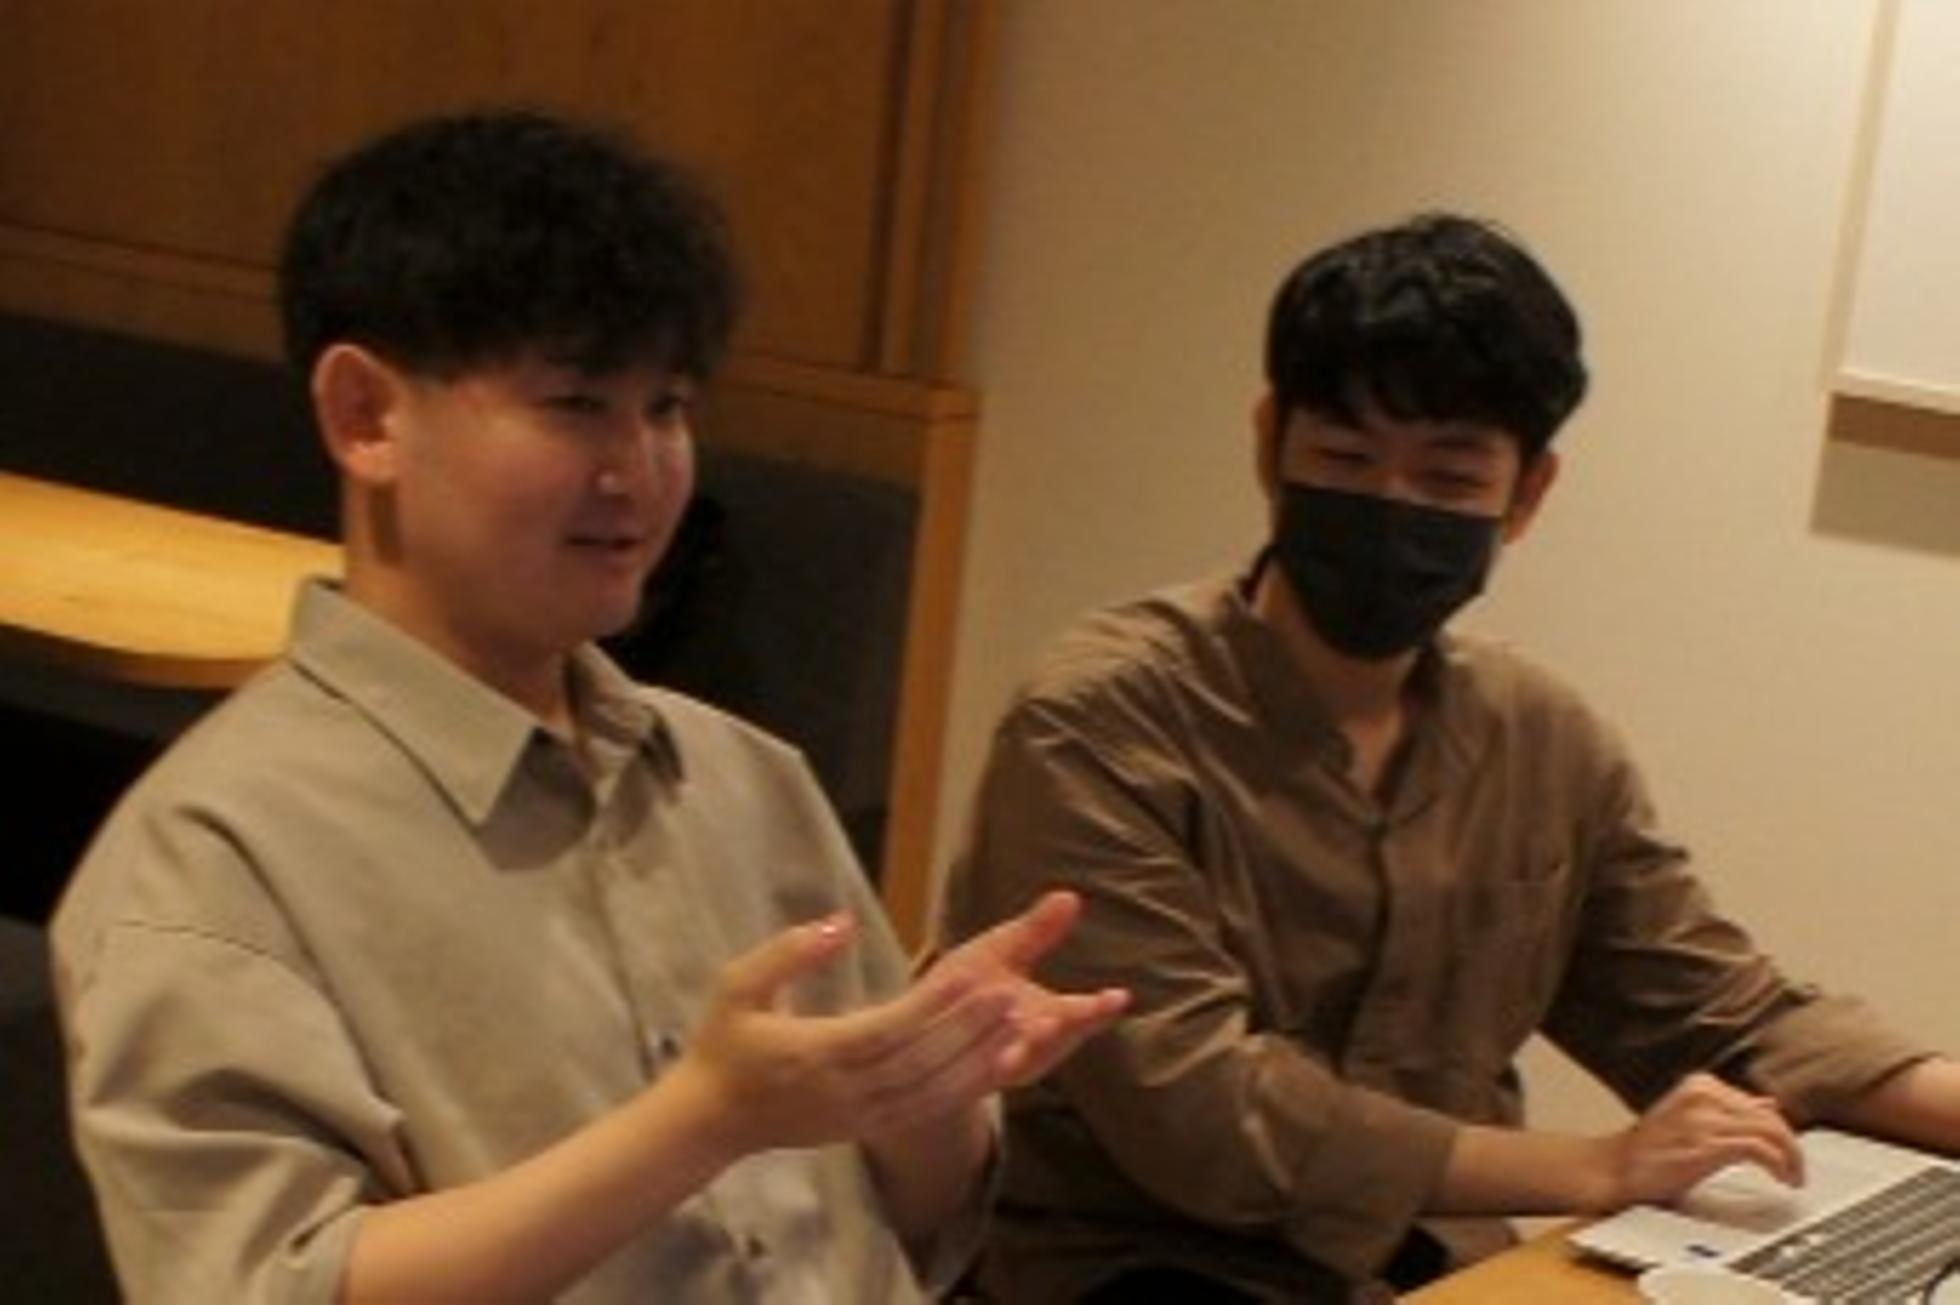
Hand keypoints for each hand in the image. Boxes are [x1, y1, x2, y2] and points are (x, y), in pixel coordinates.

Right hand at [669, 894, 1126, 1161]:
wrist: (709, 1120)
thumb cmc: (722, 1044)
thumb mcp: (736, 985)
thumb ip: (789, 952)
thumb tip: (842, 921)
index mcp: (815, 1054)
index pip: (887, 1031)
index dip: (936, 1009)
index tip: (977, 979)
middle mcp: (845, 1091)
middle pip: (920, 1063)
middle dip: (971, 1031)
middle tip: (1019, 997)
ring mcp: (859, 1116)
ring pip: (931, 1091)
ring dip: (979, 1060)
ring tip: (1023, 1026)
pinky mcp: (867, 1129)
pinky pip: (925, 1110)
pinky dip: (965, 1089)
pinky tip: (998, 1063)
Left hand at [918, 889, 1129, 1090]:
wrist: (923, 1030)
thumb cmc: (970, 987)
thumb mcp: (1004, 951)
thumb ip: (1037, 931)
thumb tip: (1069, 895)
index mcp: (1051, 1016)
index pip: (1084, 1014)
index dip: (1101, 1008)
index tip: (1118, 997)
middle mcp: (1034, 1048)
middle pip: (1058, 1042)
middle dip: (1066, 1030)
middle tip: (1071, 1015)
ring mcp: (1003, 1067)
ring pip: (1021, 1060)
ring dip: (1027, 1046)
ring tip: (1032, 1022)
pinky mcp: (968, 1080)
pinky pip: (979, 1073)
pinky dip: (984, 1060)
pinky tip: (990, 1050)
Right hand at [1605, 1072, 1804, 1207]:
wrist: (1615, 1169)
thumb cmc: (1651, 1150)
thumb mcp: (1691, 1118)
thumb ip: (1729, 1111)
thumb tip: (1769, 1106)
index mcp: (1701, 1084)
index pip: (1760, 1106)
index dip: (1781, 1133)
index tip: (1788, 1155)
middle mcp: (1703, 1095)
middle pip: (1770, 1119)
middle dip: (1792, 1148)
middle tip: (1798, 1171)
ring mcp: (1702, 1119)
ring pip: (1770, 1132)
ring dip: (1791, 1159)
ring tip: (1793, 1177)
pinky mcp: (1703, 1145)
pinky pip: (1757, 1149)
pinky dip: (1778, 1164)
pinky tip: (1780, 1178)